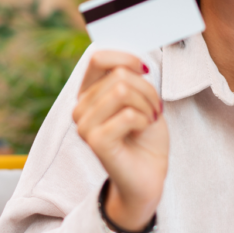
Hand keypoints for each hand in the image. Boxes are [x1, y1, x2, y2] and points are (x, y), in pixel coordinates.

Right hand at [73, 50, 167, 231]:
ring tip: (148, 120)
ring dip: (146, 105)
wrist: (148, 174)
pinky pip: (128, 115)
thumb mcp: (141, 98)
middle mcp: (80, 107)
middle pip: (119, 75)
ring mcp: (84, 125)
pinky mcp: (95, 141)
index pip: (98, 58)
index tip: (144, 70)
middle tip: (153, 109)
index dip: (126, 58)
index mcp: (88, 93)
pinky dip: (144, 120)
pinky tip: (142, 131)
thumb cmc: (145, 135)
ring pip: (123, 91)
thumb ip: (131, 77)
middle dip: (146, 90)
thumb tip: (133, 61)